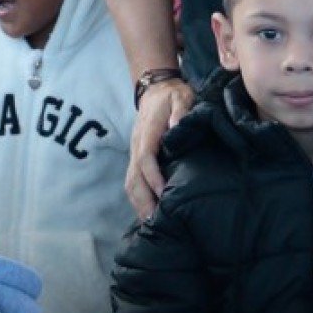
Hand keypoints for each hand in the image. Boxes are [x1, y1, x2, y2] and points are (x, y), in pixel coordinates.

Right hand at [124, 78, 195, 217]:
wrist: (155, 90)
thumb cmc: (172, 95)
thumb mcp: (181, 96)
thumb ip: (180, 110)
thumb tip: (176, 127)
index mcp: (147, 132)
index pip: (145, 157)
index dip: (152, 175)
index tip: (163, 192)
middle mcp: (137, 145)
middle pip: (134, 176)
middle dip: (143, 199)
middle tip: (155, 220)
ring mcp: (134, 152)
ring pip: (130, 181)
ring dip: (138, 203)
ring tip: (150, 223)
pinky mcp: (136, 157)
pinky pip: (133, 180)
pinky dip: (137, 198)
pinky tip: (147, 212)